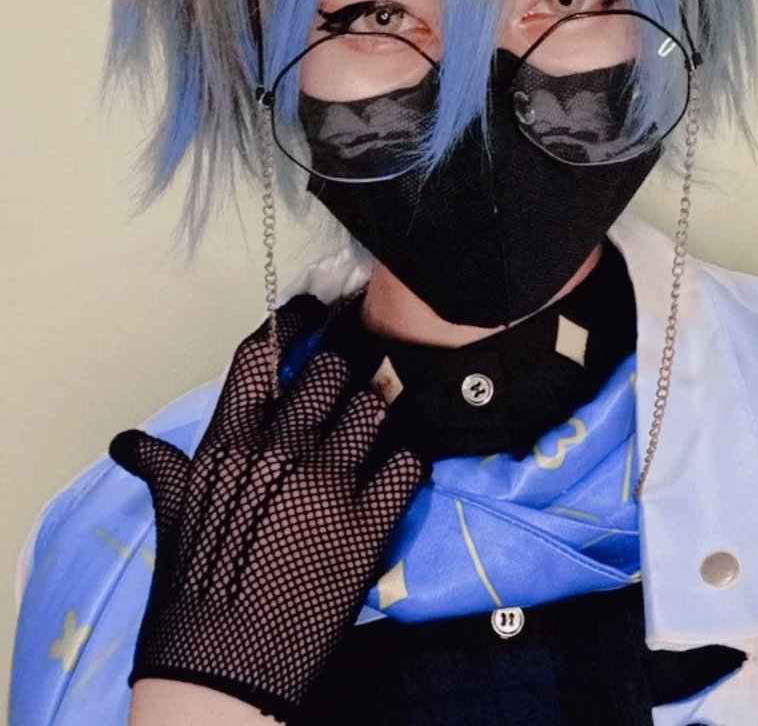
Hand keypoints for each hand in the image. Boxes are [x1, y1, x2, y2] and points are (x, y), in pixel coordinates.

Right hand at [109, 295, 427, 723]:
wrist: (219, 673)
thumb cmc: (191, 588)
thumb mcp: (172, 516)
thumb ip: (162, 466)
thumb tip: (129, 441)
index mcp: (228, 442)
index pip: (263, 354)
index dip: (293, 322)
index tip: (316, 308)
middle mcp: (278, 450)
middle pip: (330, 371)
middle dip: (343, 371)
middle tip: (352, 379)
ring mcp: (327, 485)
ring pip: (372, 409)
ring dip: (375, 415)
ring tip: (371, 431)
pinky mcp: (368, 524)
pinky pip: (406, 462)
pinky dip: (405, 460)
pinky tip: (395, 470)